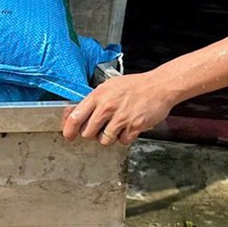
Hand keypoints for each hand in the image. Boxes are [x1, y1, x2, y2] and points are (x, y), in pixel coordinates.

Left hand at [62, 71, 181, 145]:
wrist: (159, 86)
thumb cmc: (134, 86)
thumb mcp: (108, 87)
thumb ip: (93, 100)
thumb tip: (74, 113)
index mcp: (98, 96)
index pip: (75, 117)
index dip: (69, 129)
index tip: (68, 135)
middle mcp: (107, 107)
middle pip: (87, 133)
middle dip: (91, 134)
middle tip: (99, 128)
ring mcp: (121, 118)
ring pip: (104, 140)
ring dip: (108, 137)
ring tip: (116, 126)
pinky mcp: (134, 126)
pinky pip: (122, 141)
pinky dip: (125, 137)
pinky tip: (128, 127)